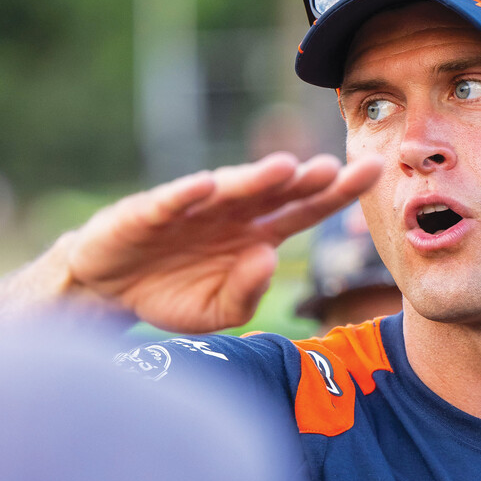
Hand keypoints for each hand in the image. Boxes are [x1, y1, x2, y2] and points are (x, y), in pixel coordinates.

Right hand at [62, 152, 382, 331]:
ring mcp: (192, 208)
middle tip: (336, 168)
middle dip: (305, 180)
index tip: (373, 174)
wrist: (107, 288)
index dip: (339, 192)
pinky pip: (170, 201)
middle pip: (275, 193)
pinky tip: (206, 186)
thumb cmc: (171, 293)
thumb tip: (268, 259)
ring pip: (229, 191)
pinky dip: (186, 194)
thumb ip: (247, 293)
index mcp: (256, 234)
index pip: (307, 210)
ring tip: (284, 169)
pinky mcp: (149, 211)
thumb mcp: (217, 312)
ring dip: (254, 179)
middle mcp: (231, 213)